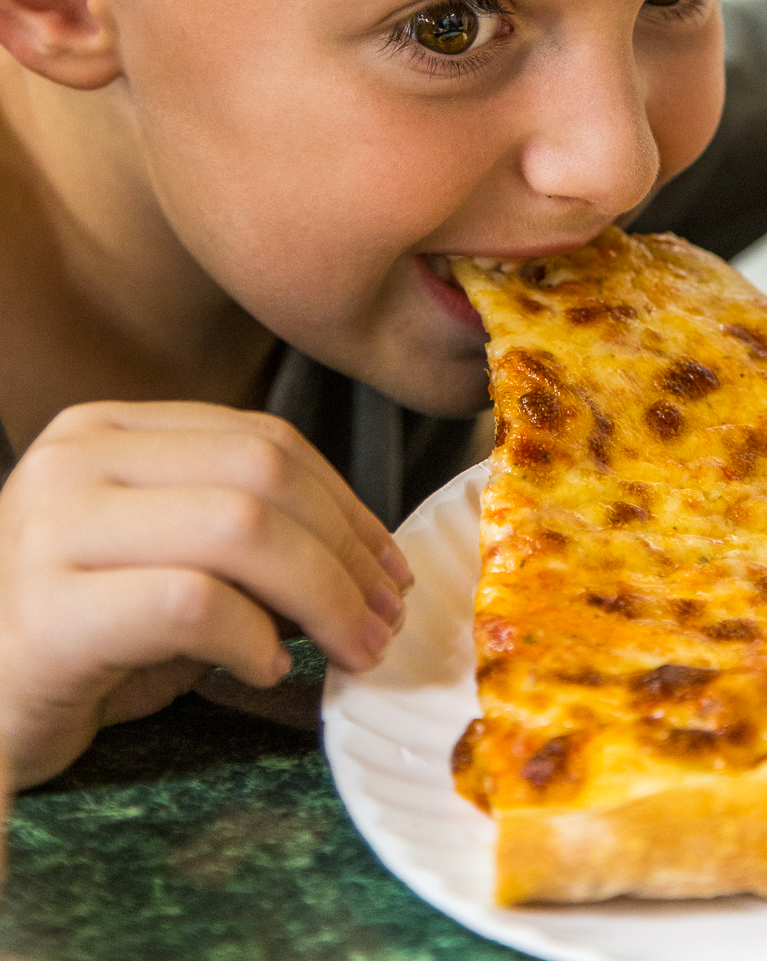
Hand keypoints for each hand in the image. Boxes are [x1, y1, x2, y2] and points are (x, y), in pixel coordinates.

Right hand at [0, 401, 411, 788]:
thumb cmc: (76, 641)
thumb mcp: (160, 561)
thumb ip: (240, 534)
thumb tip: (363, 560)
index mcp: (109, 429)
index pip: (263, 439)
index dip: (346, 502)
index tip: (388, 566)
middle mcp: (76, 458)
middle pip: (263, 474)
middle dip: (346, 549)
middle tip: (384, 616)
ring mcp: (52, 527)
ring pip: (238, 527)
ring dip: (322, 594)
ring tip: (351, 648)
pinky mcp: (47, 614)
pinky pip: (190, 604)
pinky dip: (251, 638)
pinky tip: (266, 668)